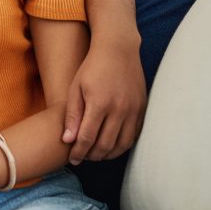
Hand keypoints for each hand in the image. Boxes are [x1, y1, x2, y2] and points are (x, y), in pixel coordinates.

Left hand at [63, 40, 145, 162]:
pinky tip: (112, 145)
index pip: (87, 138)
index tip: (73, 159)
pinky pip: (134, 136)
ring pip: (122, 144)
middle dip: (92, 156)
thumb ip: (72, 115)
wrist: (118, 50)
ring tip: (96, 154)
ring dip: (108, 154)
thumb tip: (68, 140)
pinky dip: (122, 145)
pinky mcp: (142, 110)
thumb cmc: (92, 67)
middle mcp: (119, 109)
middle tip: (83, 158)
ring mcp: (133, 110)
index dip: (79, 152)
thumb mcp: (75, 88)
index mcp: (99, 103)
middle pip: (105, 145)